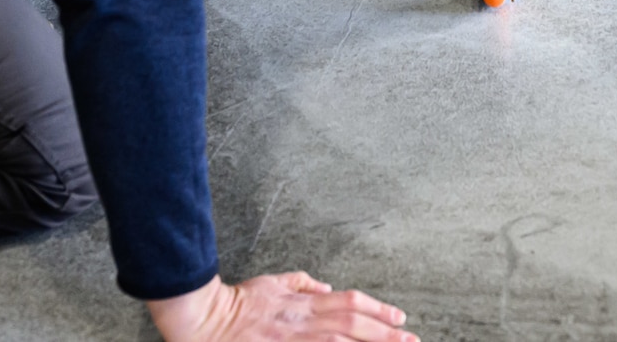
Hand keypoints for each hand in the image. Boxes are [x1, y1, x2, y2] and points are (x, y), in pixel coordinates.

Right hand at [148, 273, 414, 341]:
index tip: (399, 317)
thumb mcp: (272, 282)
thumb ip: (301, 282)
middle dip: (385, 334)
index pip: (350, 303)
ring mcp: (294, 341)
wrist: (206, 321)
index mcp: (303, 303)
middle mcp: (303, 323)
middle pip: (353, 327)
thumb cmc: (237, 302)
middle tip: (410, 339)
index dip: (377, 310)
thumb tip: (326, 286)